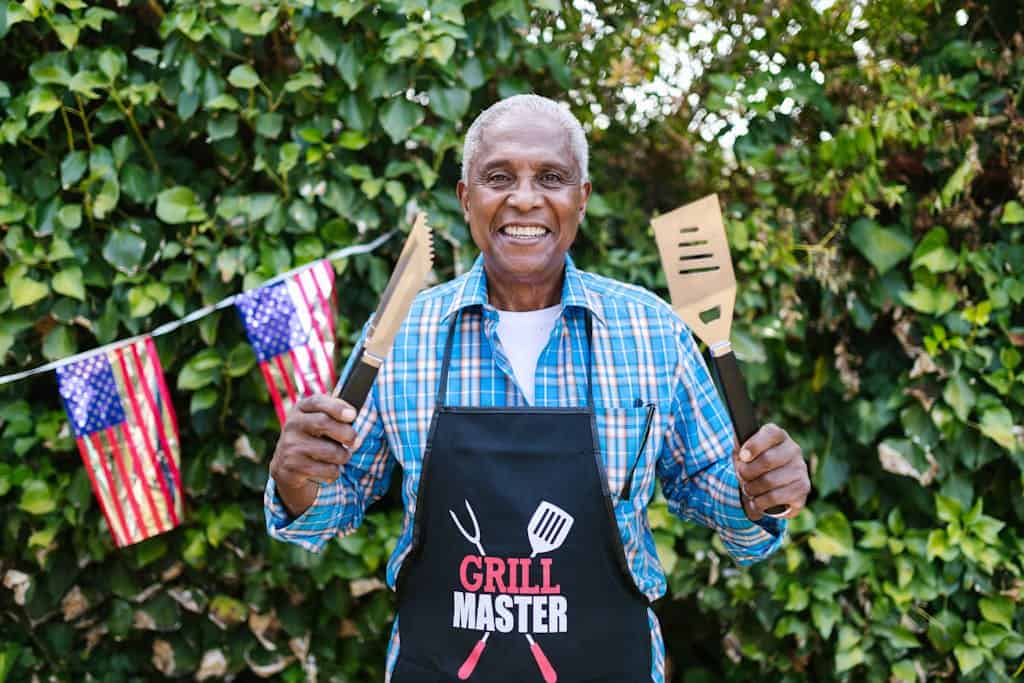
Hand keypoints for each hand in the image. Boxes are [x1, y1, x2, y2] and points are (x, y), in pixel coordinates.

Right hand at [269, 394, 358, 517]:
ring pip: (330, 450)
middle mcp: (292, 425)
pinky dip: (334, 472)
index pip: (317, 401)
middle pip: (323, 422)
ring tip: (341, 458)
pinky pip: (326, 470)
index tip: (353, 415)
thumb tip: (352, 415)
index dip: (337, 407)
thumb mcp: (319, 423)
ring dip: (343, 456)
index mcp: (300, 409)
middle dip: (346, 433)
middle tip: (355, 441)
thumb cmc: (313, 441)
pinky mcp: (292, 467)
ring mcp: (290, 446)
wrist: (287, 469)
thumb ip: (334, 415)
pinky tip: (328, 471)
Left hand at [733, 423, 809, 520]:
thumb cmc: (753, 465)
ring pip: (769, 481)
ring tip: (748, 489)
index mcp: (779, 436)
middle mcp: (793, 450)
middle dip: (748, 472)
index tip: (743, 456)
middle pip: (767, 460)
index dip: (754, 445)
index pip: (771, 433)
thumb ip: (739, 445)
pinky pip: (775, 497)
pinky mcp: (803, 488)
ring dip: (752, 489)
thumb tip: (740, 442)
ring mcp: (801, 469)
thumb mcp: (742, 453)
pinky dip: (760, 502)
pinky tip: (757, 501)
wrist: (767, 489)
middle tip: (742, 476)